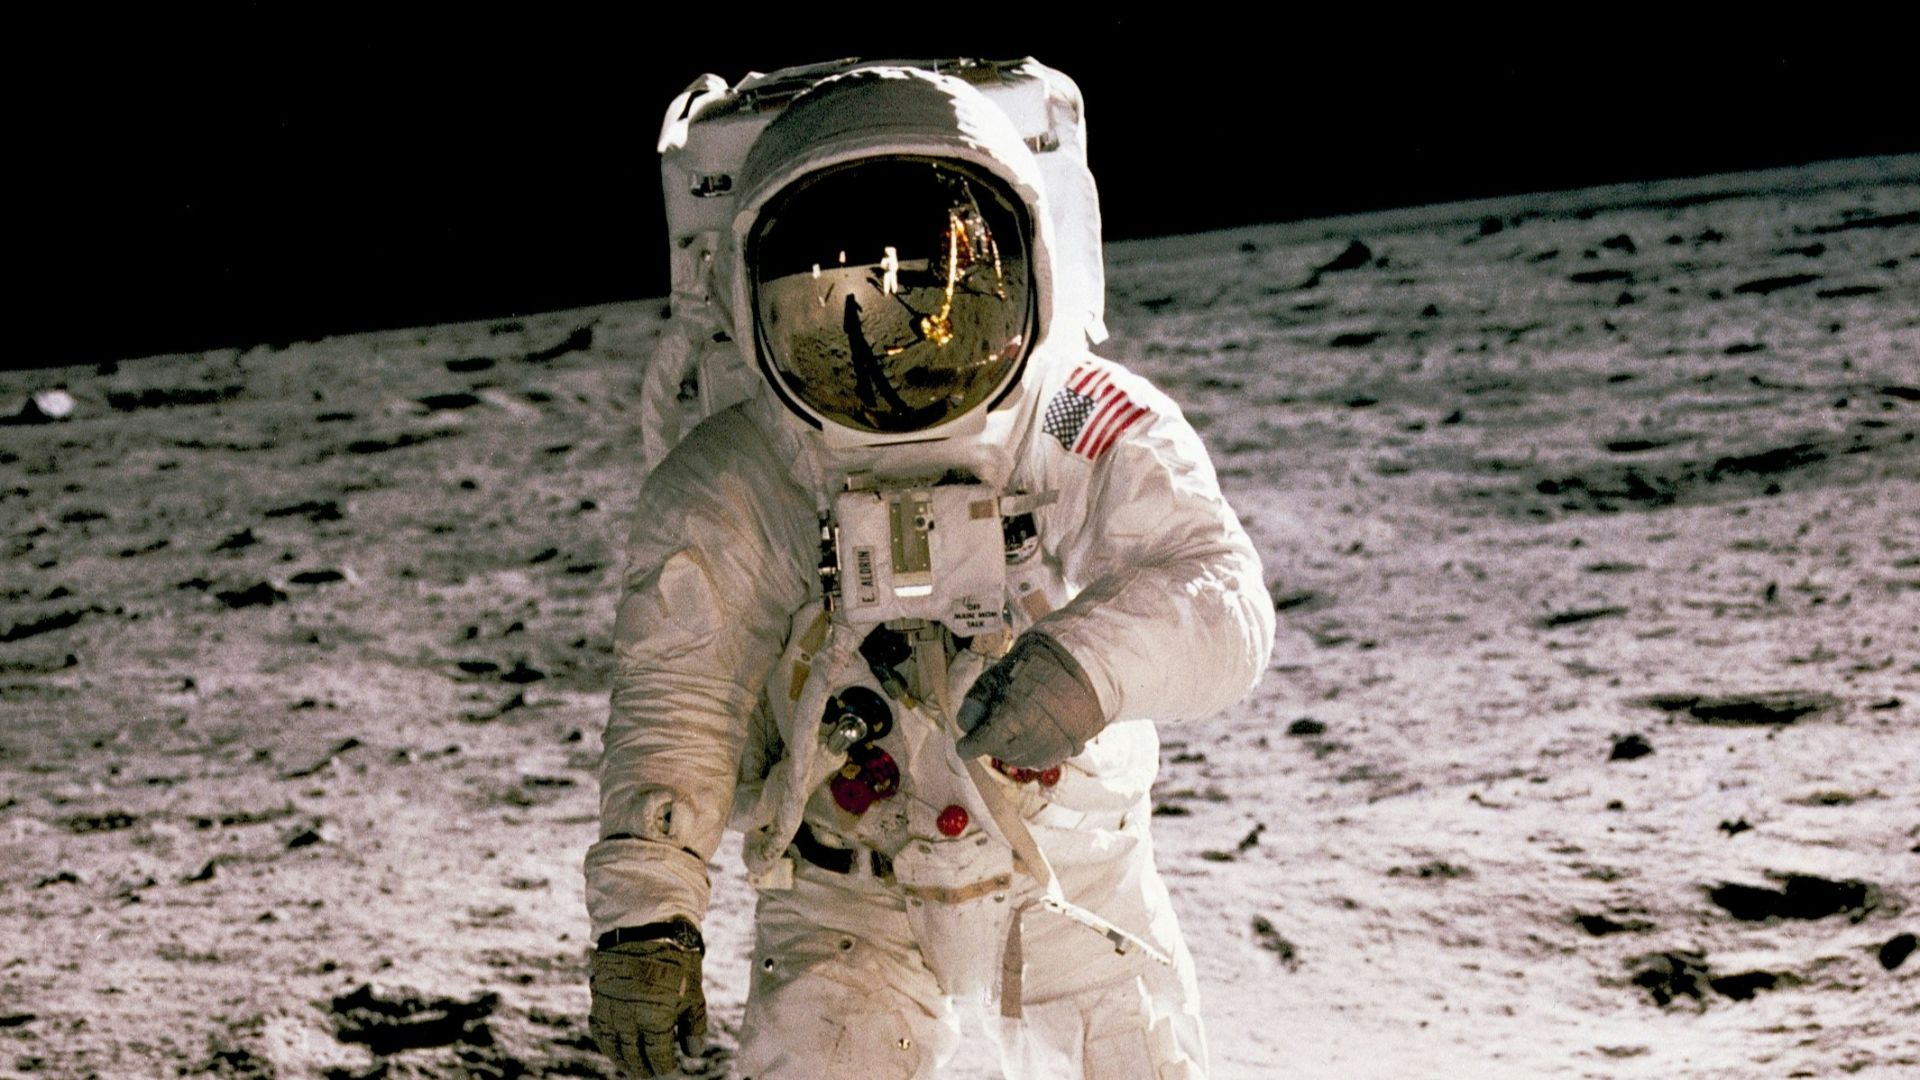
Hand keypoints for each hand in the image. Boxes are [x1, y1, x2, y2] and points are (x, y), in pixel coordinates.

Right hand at [589, 922, 706, 1077]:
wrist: (645, 927)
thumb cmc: (676, 959)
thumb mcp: (694, 992)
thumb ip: (694, 1026)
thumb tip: (693, 1053)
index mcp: (654, 1020)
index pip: (658, 1059)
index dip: (665, 1071)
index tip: (671, 1075)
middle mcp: (628, 1020)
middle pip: (634, 1058)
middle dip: (645, 1070)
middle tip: (653, 1075)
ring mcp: (611, 1010)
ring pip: (614, 1048)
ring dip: (625, 1061)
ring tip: (635, 1068)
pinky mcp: (599, 999)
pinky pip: (600, 1030)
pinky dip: (608, 1043)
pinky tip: (616, 1047)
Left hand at [955, 632, 1105, 768]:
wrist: (1082, 664)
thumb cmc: (1038, 664)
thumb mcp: (1000, 673)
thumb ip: (978, 699)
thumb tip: (964, 724)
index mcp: (1015, 715)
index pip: (984, 742)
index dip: (970, 746)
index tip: (964, 748)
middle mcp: (1035, 735)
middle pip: (1002, 752)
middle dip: (991, 744)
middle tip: (989, 730)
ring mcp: (1054, 744)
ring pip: (1022, 759)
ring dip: (1011, 750)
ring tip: (1011, 731)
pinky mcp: (1069, 748)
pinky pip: (1043, 759)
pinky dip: (1031, 753)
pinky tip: (1029, 738)